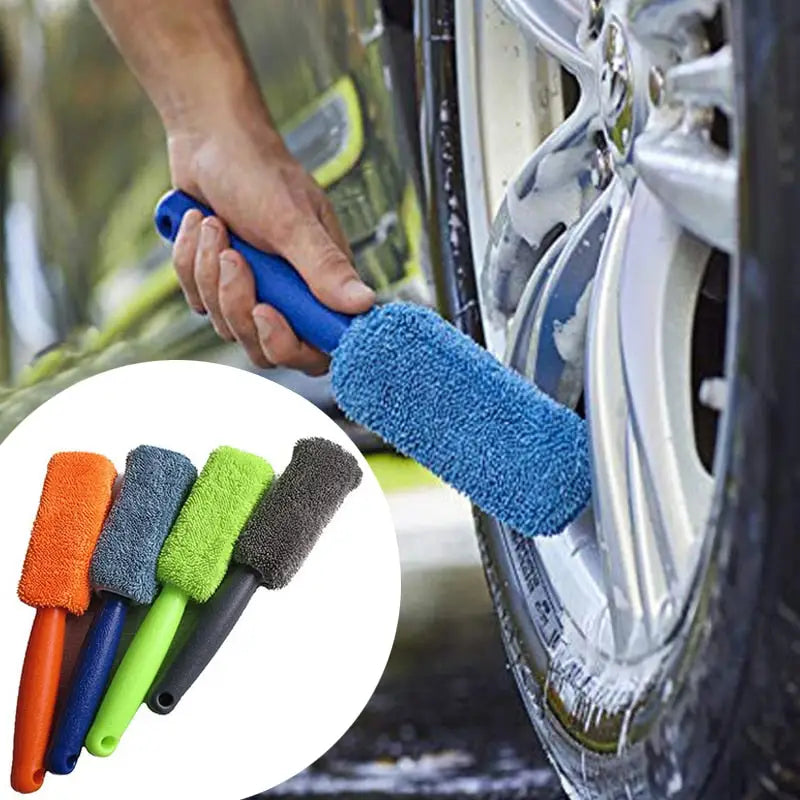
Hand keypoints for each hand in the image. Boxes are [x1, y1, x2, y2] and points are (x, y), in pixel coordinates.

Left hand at [167, 113, 374, 373]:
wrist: (208, 139)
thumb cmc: (258, 171)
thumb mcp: (293, 221)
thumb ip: (325, 269)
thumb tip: (363, 304)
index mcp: (322, 284)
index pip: (317, 349)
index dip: (291, 345)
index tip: (268, 311)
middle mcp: (291, 296)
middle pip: (264, 347)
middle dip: (238, 304)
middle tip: (236, 258)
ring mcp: (254, 292)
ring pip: (225, 324)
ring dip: (210, 274)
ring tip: (217, 227)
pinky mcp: (219, 285)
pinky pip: (197, 301)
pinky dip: (191, 263)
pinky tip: (200, 226)